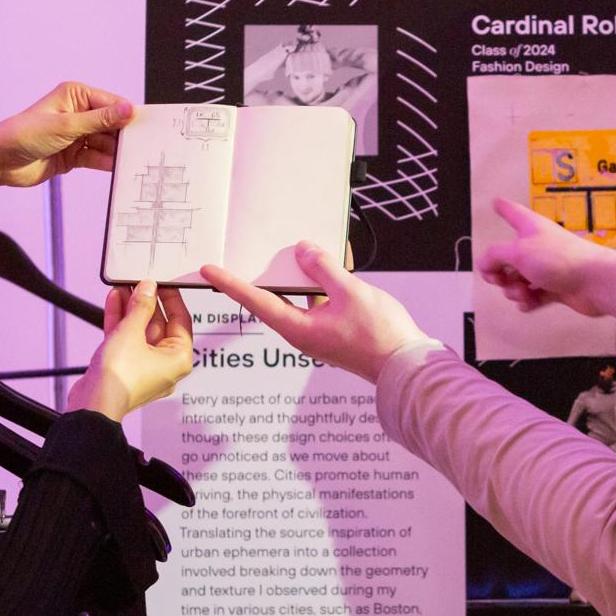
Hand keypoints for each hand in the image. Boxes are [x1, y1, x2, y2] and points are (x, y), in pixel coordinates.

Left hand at [0, 82, 134, 204]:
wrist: (0, 161)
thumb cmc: (24, 134)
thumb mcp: (66, 125)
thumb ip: (100, 120)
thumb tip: (128, 110)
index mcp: (76, 95)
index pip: (111, 103)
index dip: (128, 116)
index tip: (146, 128)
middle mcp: (78, 113)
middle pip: (111, 124)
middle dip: (124, 136)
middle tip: (143, 148)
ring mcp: (76, 134)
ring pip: (106, 143)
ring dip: (116, 152)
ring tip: (132, 161)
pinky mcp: (74, 154)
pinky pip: (97, 157)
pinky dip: (106, 163)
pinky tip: (117, 169)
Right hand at [68, 282, 192, 421]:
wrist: (93, 404)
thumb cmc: (119, 381)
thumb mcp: (131, 332)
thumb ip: (141, 307)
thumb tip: (148, 290)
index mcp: (178, 359)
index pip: (181, 320)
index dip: (171, 298)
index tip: (163, 283)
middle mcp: (164, 365)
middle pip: (158, 325)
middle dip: (146, 302)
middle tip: (139, 283)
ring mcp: (143, 367)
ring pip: (140, 331)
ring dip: (130, 309)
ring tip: (124, 287)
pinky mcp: (125, 368)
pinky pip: (127, 340)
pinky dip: (120, 322)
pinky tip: (115, 301)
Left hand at [201, 242, 425, 382]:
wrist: (406, 365)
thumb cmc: (379, 336)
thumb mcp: (350, 293)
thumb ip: (324, 269)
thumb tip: (303, 251)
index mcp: (298, 328)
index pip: (256, 301)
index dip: (230, 284)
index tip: (208, 271)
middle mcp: (303, 332)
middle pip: (276, 296)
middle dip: (267, 272)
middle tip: (247, 252)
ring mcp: (320, 331)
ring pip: (302, 295)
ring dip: (304, 273)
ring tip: (305, 250)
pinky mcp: (336, 328)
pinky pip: (323, 299)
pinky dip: (325, 281)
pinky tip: (336, 263)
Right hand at [477, 197, 615, 317]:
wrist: (594, 282)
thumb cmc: (556, 259)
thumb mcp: (518, 252)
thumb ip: (494, 256)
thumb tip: (483, 263)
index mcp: (529, 227)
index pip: (512, 212)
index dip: (502, 207)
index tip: (495, 202)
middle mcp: (536, 245)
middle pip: (507, 256)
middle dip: (499, 272)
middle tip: (501, 279)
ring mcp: (546, 268)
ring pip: (517, 280)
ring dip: (514, 290)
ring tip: (524, 293)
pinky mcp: (554, 288)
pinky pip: (532, 295)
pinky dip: (528, 301)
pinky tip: (529, 303)